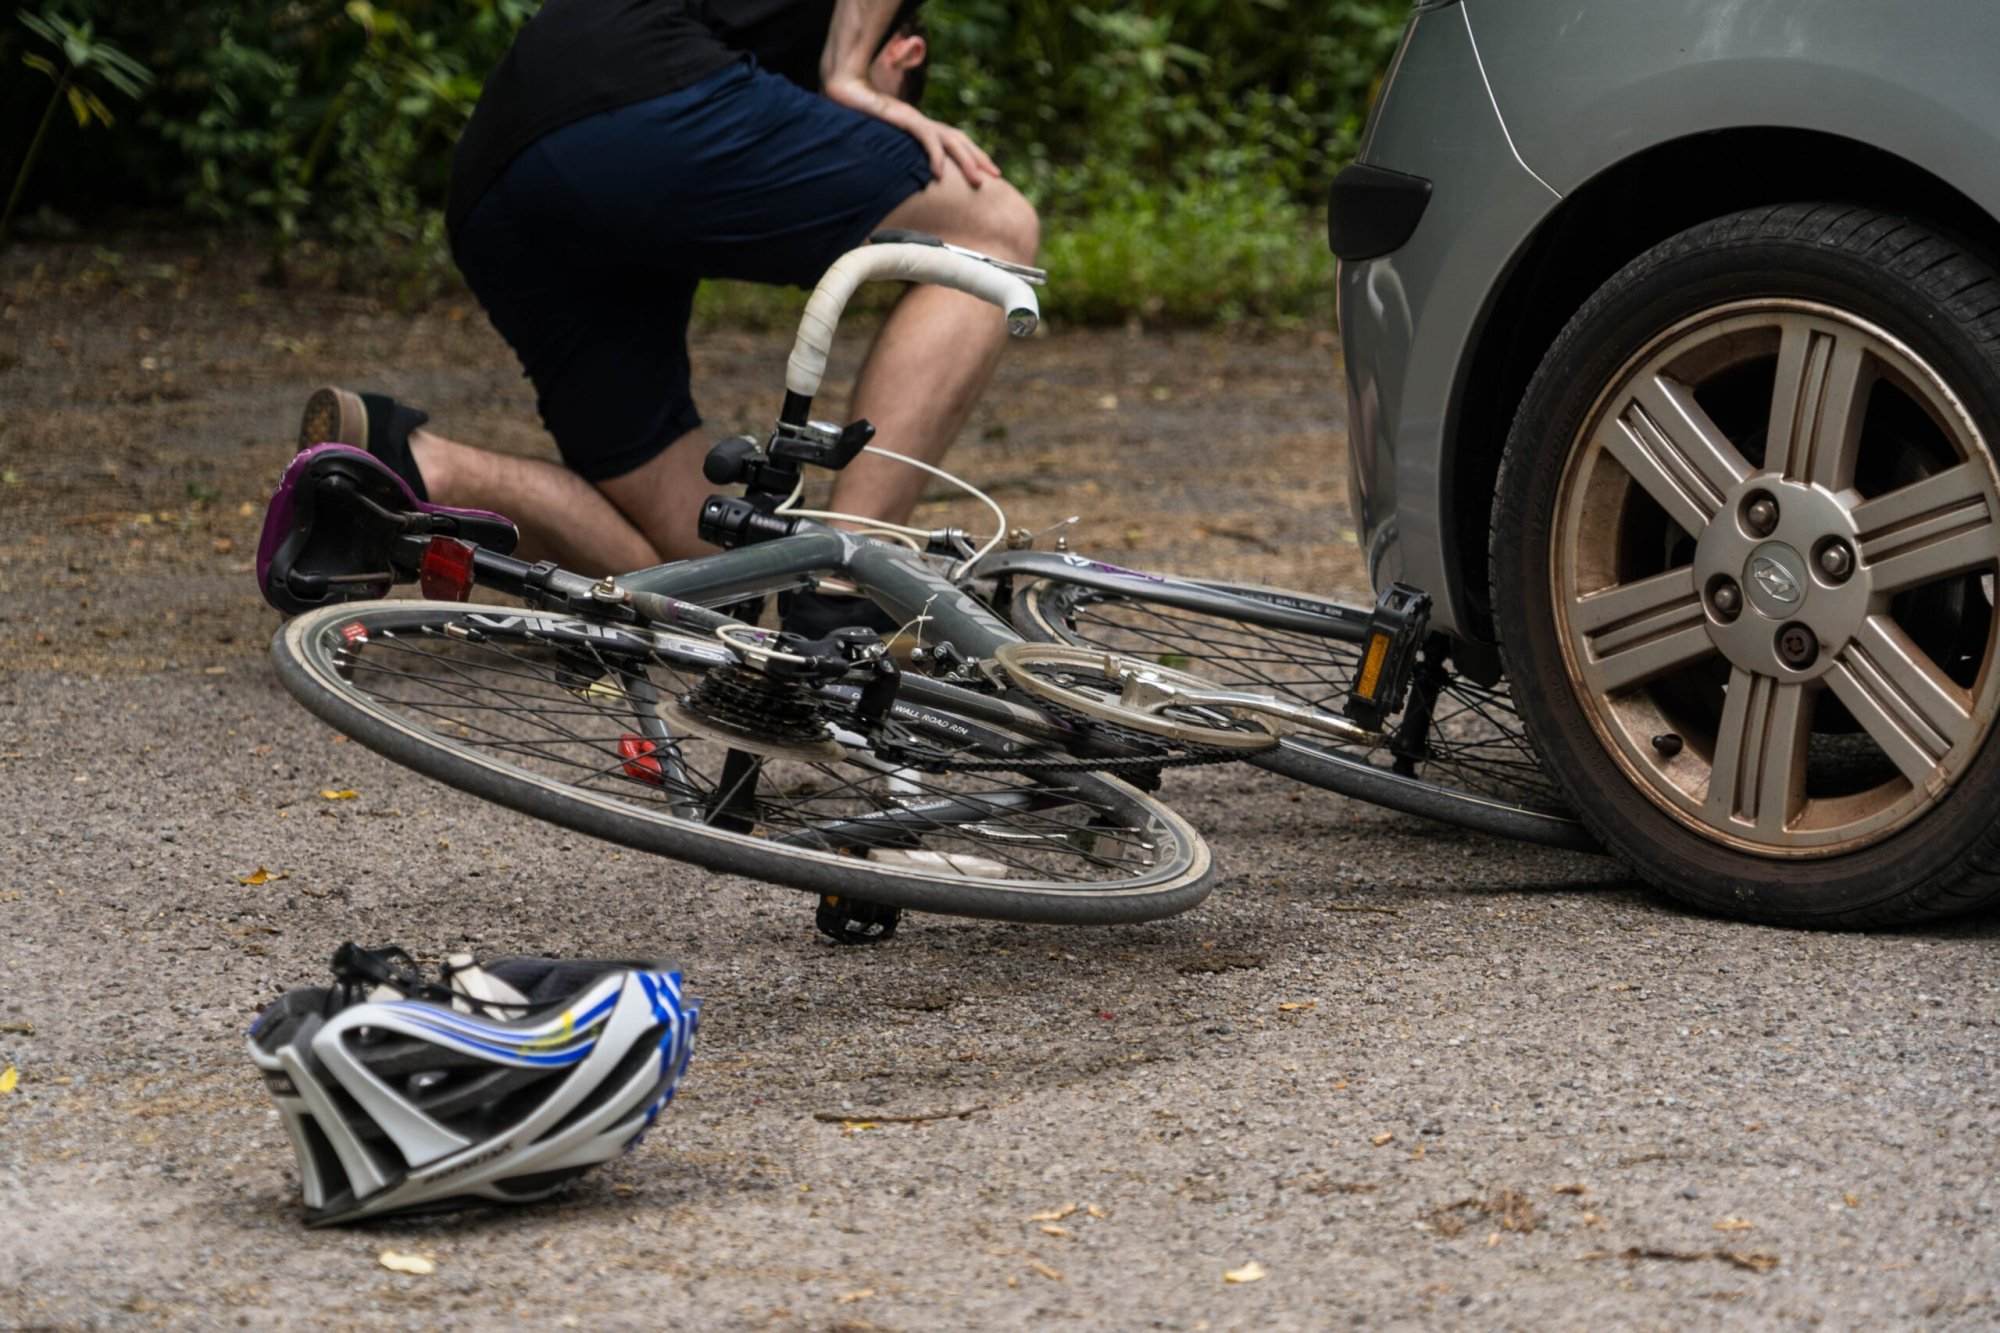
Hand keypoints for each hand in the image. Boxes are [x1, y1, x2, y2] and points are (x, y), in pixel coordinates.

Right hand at [823, 76, 1000, 186]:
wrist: (845, 91)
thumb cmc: (861, 118)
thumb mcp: (885, 142)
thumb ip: (898, 155)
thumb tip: (902, 179)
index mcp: (923, 126)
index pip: (955, 141)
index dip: (973, 155)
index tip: (988, 173)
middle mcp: (924, 122)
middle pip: (960, 140)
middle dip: (979, 159)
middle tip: (996, 177)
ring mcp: (916, 119)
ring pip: (950, 140)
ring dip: (966, 161)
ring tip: (977, 181)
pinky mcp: (905, 119)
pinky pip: (926, 138)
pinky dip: (936, 156)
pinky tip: (940, 174)